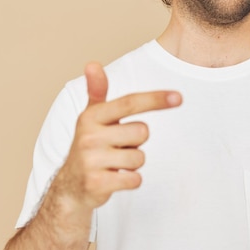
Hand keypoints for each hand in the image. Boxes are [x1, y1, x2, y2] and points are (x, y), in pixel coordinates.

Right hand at [55, 62, 181, 209]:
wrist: (70, 186)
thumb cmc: (91, 145)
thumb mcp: (92, 118)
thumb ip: (97, 91)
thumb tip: (92, 63)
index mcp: (91, 117)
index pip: (129, 102)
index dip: (155, 99)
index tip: (179, 97)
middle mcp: (89, 136)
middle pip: (142, 132)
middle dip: (137, 141)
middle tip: (119, 147)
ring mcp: (91, 161)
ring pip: (140, 158)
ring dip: (133, 163)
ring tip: (114, 163)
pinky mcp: (97, 184)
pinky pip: (135, 179)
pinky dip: (131, 180)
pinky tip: (115, 179)